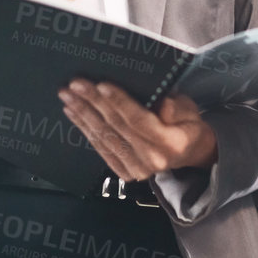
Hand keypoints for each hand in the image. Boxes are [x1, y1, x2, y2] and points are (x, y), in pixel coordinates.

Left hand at [57, 82, 216, 180]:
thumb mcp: (189, 109)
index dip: (119, 102)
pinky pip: (100, 148)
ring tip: (68, 96)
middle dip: (93, 103)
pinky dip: (85, 129)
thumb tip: (157, 103)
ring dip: (83, 114)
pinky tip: (74, 114)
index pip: (139, 120)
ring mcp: (136, 170)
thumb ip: (175, 106)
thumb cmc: (187, 124)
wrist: (189, 152)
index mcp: (170, 144)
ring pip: (104, 137)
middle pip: (116, 127)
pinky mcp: (124, 172)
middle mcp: (152, 160)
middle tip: (75, 85)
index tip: (100, 85)